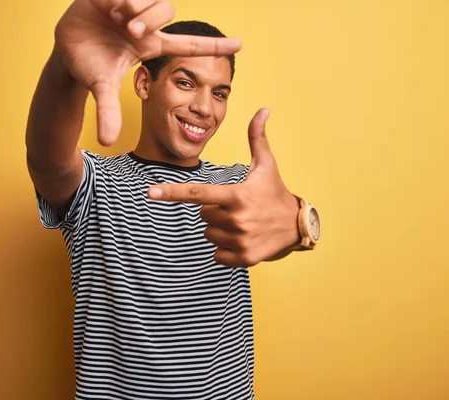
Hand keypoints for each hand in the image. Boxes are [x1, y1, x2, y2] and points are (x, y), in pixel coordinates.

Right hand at [54, 0, 241, 145]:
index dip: (213, 45)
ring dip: (137, 10)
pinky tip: (108, 7)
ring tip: (117, 20)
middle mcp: (147, 25)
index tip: (240, 45)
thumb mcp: (101, 88)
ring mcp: (133, 7)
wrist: (65, 49)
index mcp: (150, 45)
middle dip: (149, 21)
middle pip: (167, 10)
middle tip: (129, 32)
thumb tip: (108, 142)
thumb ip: (108, 111)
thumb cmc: (89, 66)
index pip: (190, 45)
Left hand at [147, 108, 300, 266]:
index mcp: (236, 195)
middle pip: (203, 215)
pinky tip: (243, 239)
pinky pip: (217, 254)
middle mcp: (236, 218)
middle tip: (237, 207)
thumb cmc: (276, 192)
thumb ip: (257, 138)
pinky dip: (226, 249)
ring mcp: (240, 239)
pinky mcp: (243, 258)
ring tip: (242, 223)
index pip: (197, 194)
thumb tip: (263, 109)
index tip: (150, 192)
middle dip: (214, 210)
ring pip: (209, 234)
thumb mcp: (267, 165)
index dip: (171, 192)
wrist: (298, 226)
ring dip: (220, 229)